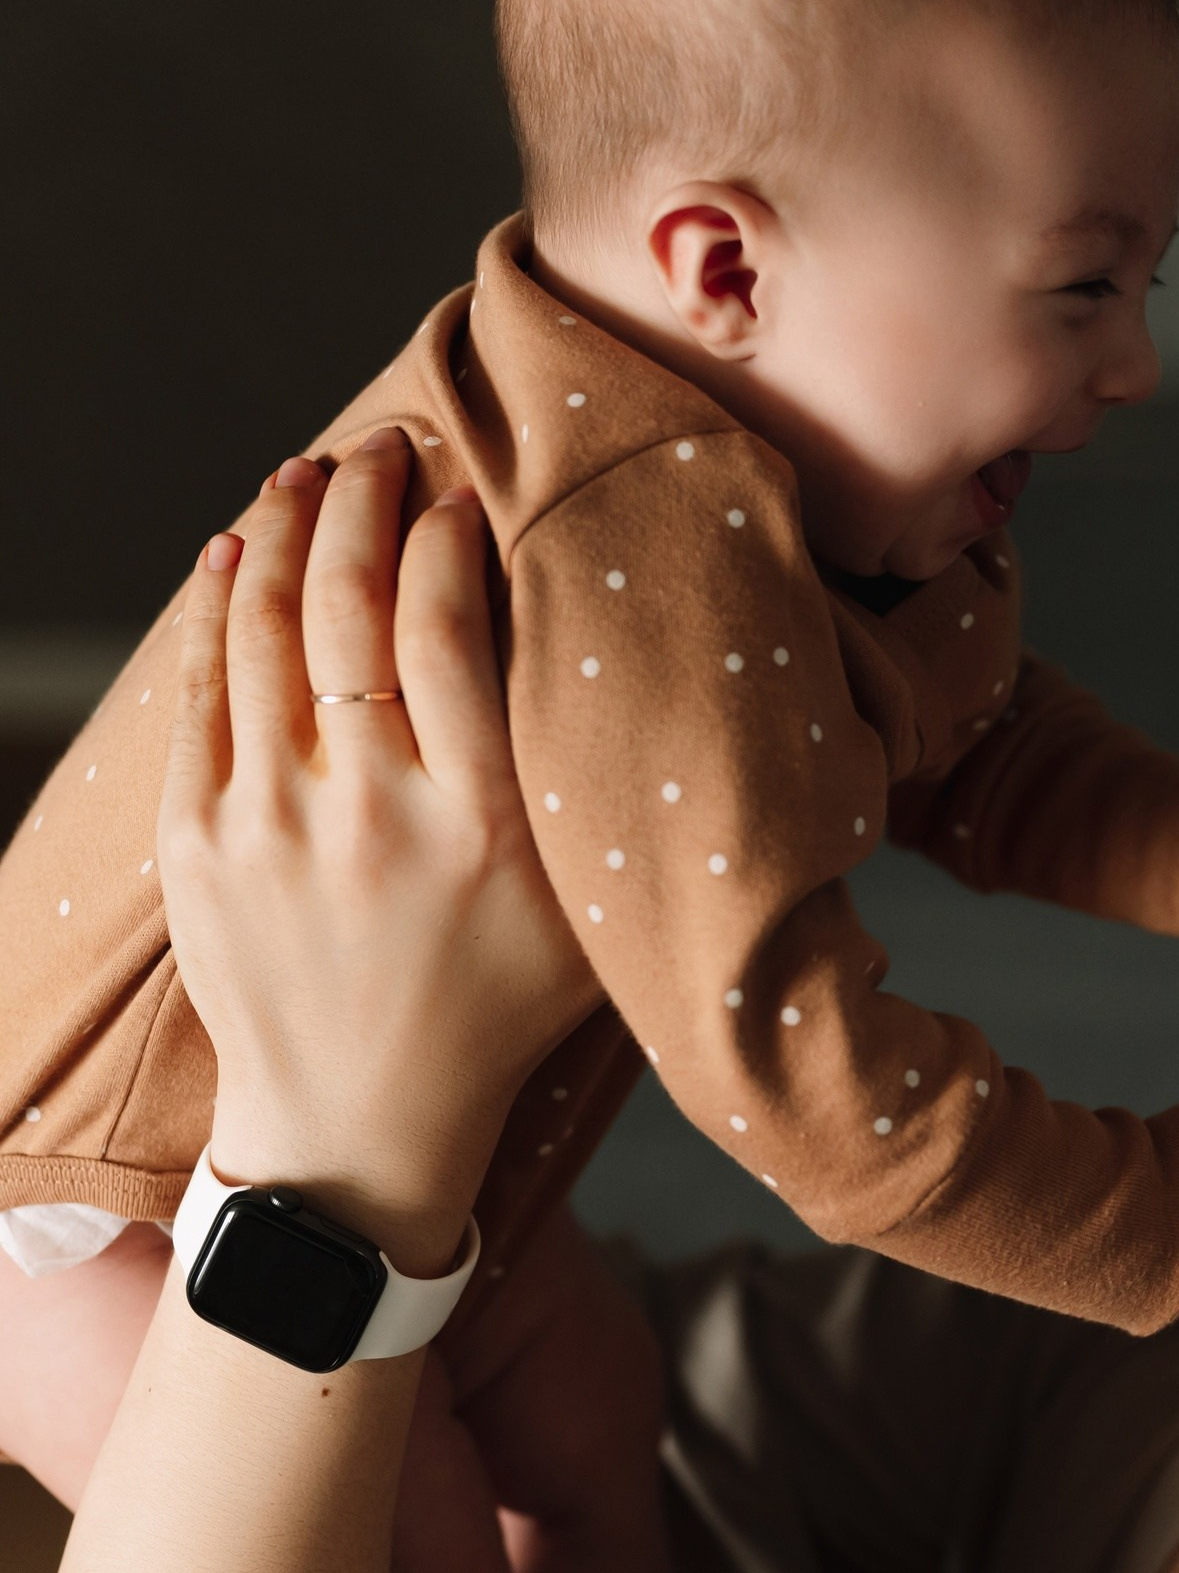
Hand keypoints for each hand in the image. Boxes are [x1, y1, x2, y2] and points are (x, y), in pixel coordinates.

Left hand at [159, 433, 598, 1273]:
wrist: (359, 1124)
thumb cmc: (499, 1010)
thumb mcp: (585, 911)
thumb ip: (579, 788)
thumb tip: (586, 649)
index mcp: (480, 821)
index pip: (448, 627)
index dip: (448, 536)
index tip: (463, 490)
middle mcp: (370, 809)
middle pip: (349, 605)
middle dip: (363, 501)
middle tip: (384, 448)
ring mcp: (268, 823)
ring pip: (262, 629)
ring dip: (285, 529)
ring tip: (310, 472)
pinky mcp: (197, 841)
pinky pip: (200, 690)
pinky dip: (214, 606)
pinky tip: (235, 550)